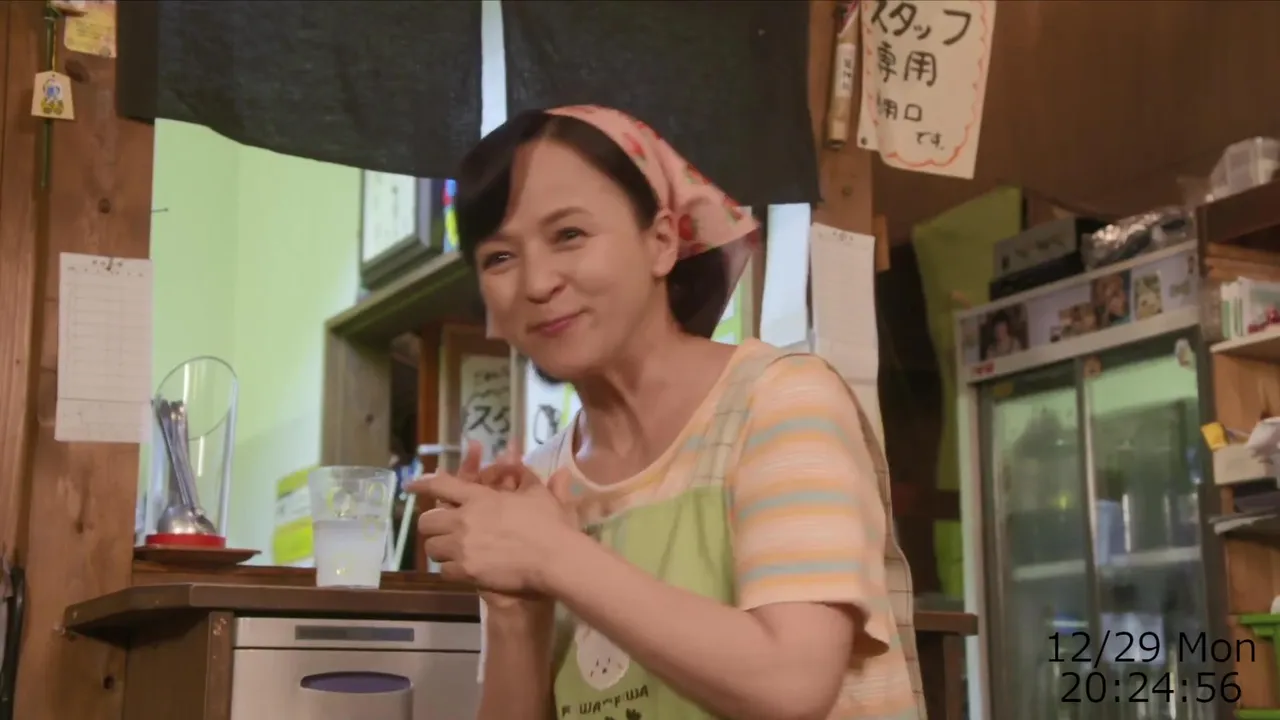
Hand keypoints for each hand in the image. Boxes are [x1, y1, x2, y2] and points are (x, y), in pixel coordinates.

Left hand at [413, 442, 532, 610]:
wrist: (553, 558)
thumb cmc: (548, 523)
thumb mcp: (537, 493)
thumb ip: (522, 475)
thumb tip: (516, 458)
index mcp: (479, 497)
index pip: (440, 485)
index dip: (421, 484)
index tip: (409, 486)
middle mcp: (464, 520)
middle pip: (427, 521)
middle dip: (431, 525)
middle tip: (442, 530)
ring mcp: (463, 546)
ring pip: (432, 547)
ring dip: (441, 548)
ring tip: (452, 551)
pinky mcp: (466, 570)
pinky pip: (443, 571)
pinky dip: (451, 570)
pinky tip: (463, 569)